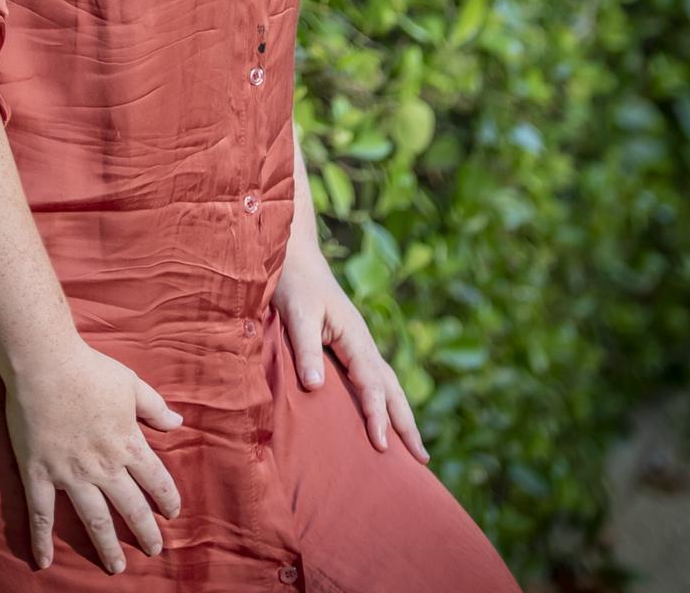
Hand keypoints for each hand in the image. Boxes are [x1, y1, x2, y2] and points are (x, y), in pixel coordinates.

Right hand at [4, 336, 183, 574]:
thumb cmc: (90, 369)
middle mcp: (103, 466)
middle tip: (154, 550)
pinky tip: (43, 561)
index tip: (173, 514)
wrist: (45, 364)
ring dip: (106, 546)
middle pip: (130, 507)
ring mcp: (71, 474)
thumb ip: (155, 407)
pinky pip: (41, 514)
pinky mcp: (40, 474)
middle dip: (145, 532)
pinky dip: (41, 539)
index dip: (167, 499)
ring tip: (116, 567)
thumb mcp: (131, 384)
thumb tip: (179, 421)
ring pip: (94, 520)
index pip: (156, 480)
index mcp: (128, 444)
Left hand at [272, 242, 429, 465]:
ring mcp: (359, 345)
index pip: (371, 383)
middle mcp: (362, 343)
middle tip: (423, 460)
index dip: (376, 414)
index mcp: (354, 337)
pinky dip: (385, 402)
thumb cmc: (294, 284)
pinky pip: (374, 380)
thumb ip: (306, 348)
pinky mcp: (349, 346)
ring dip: (401, 416)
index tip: (382, 445)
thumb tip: (316, 387)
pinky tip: (384, 418)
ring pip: (388, 385)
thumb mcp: (297, 313)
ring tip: (414, 450)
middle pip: (391, 389)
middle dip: (406, 424)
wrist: (295, 256)